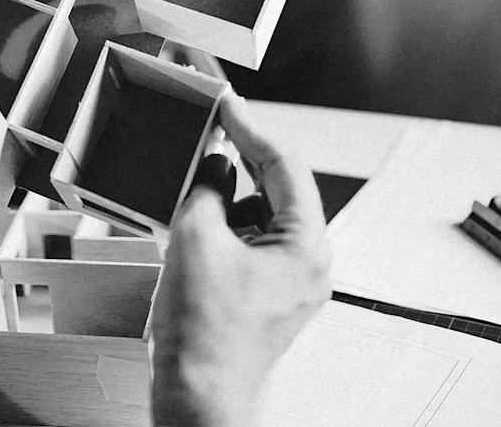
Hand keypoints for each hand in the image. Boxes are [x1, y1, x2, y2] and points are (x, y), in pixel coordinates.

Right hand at [150, 95, 330, 426]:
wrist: (197, 395)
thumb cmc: (205, 338)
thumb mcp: (196, 238)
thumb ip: (205, 187)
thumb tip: (212, 165)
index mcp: (307, 246)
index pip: (284, 164)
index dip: (250, 128)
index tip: (227, 106)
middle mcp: (308, 264)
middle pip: (277, 189)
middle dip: (238, 164)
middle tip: (207, 137)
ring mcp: (290, 282)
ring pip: (261, 216)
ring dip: (227, 199)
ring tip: (192, 196)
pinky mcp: (267, 295)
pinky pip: (250, 243)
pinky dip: (224, 228)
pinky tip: (195, 228)